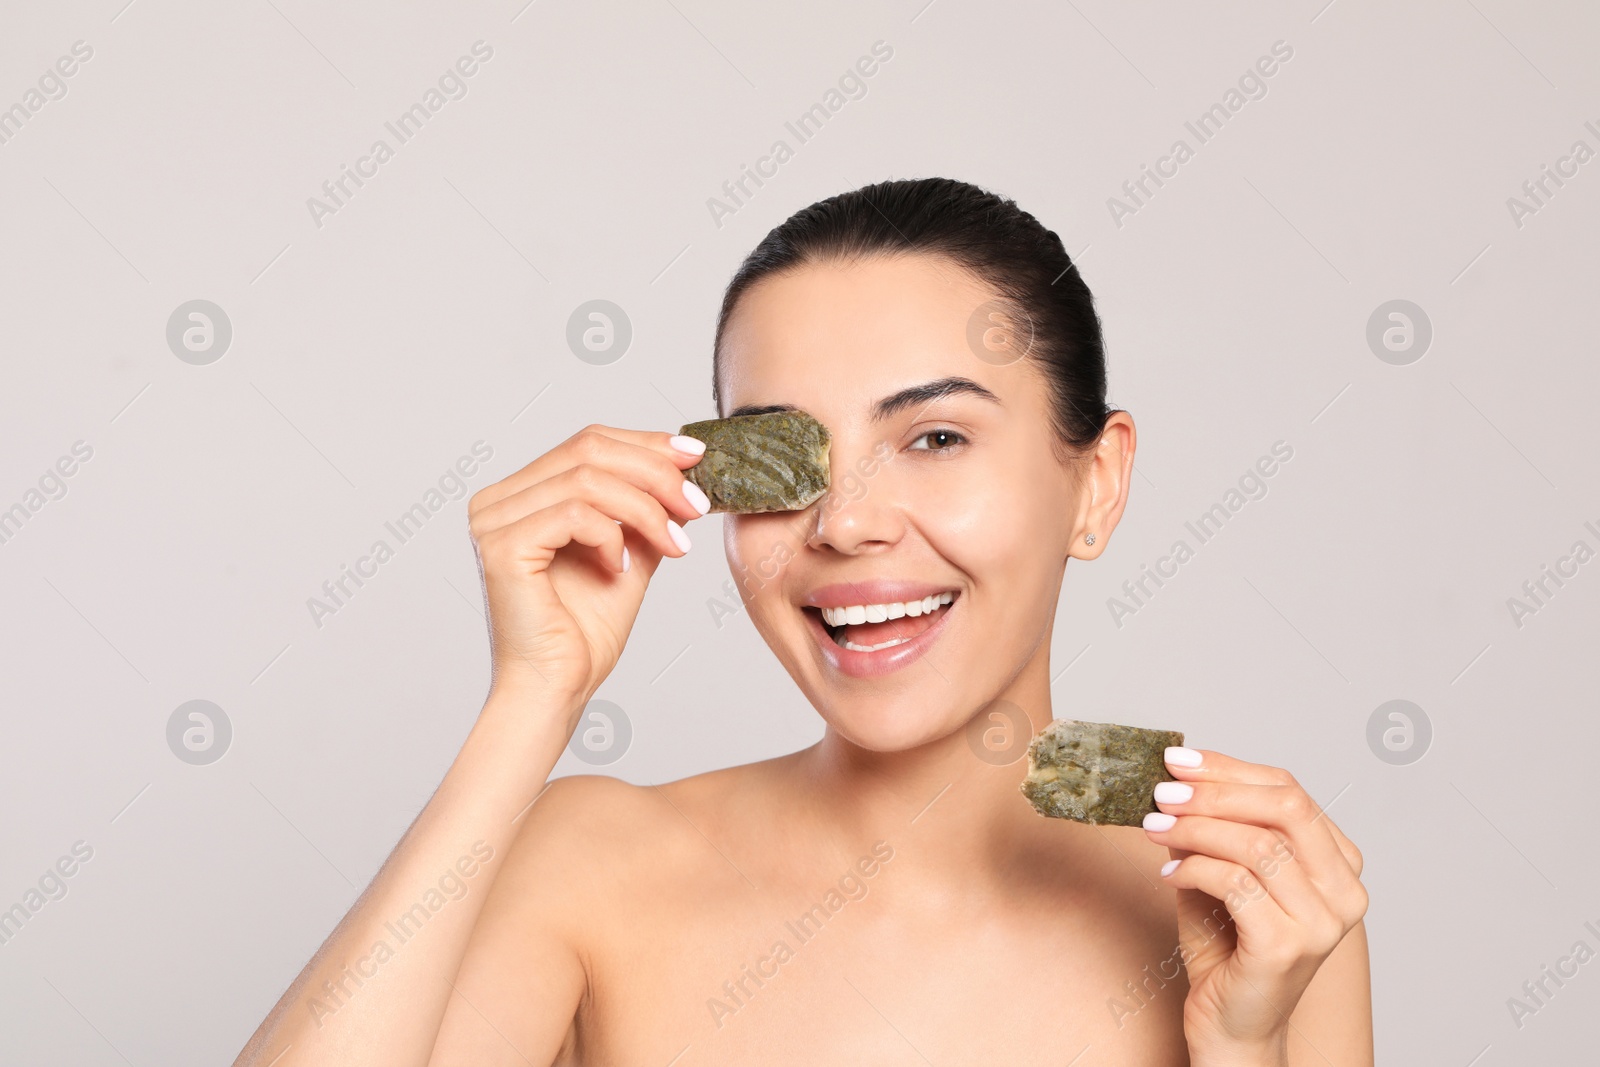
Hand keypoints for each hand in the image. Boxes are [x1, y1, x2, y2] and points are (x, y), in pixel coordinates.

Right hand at [467, 424, 708, 705]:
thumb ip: (645, 512)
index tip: (696, 458)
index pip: (587, 443)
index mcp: (521, 494)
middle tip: (697, 504)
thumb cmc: (583, 634)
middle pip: (588, 449)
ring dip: (645, 507)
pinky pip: (573, 513)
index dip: (646, 443)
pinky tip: (622, 568)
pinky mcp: (501, 546)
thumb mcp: (629, 555)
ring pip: (587, 478)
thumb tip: (684, 472)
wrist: (557, 690)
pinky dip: (611, 535)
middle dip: (655, 472)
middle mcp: (498, 500)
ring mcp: (493, 520)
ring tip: (676, 542)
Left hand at [1141, 749, 1367, 1064]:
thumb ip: (1216, 828)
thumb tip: (1178, 779)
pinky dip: (1192, 869)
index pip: (1290, 791)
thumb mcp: (1224, 871)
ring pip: (1258, 844)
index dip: (1230, 769)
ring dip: (1195, 829)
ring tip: (1154, 830)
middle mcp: (1344, 891)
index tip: (1178, 761)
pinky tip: (1168, 874)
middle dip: (1216, 791)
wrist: (1232, 1025)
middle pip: (1286, 806)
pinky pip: (1235, 883)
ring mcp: (1322, 922)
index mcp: (1339, 864)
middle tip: (1163, 792)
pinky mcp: (1287, 946)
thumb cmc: (1229, 947)